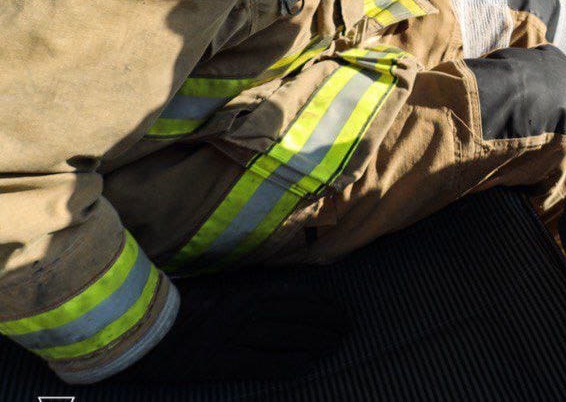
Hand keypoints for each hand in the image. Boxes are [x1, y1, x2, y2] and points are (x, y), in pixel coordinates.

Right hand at [118, 271, 348, 383]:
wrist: (135, 328)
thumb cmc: (174, 302)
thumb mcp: (215, 284)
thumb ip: (246, 283)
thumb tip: (279, 283)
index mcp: (243, 286)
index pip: (295, 291)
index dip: (322, 301)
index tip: (339, 306)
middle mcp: (245, 309)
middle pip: (298, 314)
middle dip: (327, 321)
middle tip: (347, 328)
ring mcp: (235, 336)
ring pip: (288, 337)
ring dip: (317, 341)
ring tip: (336, 345)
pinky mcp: (222, 362)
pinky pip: (264, 364)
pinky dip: (288, 364)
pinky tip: (307, 365)